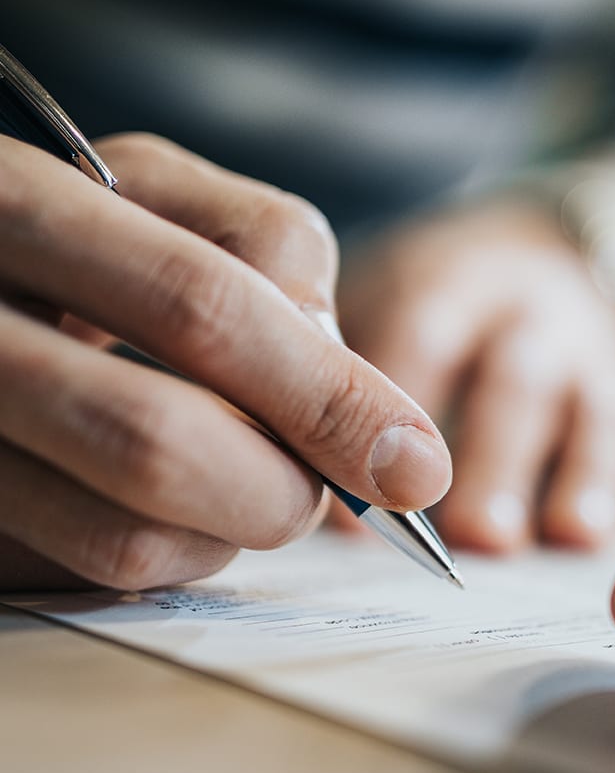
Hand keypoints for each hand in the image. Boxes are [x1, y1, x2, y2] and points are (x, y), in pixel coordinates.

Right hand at [0, 134, 449, 590]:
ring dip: (229, 527)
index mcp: (20, 205)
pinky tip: (164, 500)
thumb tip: (376, 419)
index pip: (203, 311)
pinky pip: (92, 574)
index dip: (328, 397)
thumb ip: (271, 263)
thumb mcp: (163, 197)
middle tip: (325, 493)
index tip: (417, 464)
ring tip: (231, 473)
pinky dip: (169, 553)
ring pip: (129, 534)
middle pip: (160, 441)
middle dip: (286, 486)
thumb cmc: (77, 231)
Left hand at [337, 201, 614, 551]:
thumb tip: (281, 471)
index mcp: (456, 284)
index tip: (357, 497)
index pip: (422, 335)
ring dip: (589, 472)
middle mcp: (534, 316)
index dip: (391, 407)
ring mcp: (598, 356)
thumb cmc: (440, 302)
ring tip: (571, 535)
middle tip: (476, 534)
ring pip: (601, 410)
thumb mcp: (387, 297)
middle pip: (517, 383)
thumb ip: (345, 365)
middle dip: (499, 457)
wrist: (544, 254)